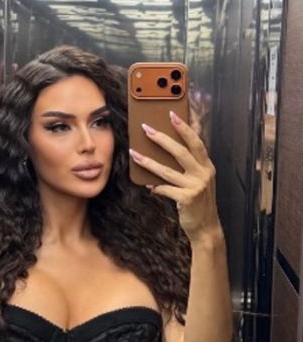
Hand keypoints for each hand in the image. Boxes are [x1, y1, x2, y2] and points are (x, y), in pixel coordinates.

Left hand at [129, 111, 221, 241]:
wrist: (206, 228)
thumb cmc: (198, 202)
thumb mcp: (197, 182)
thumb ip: (186, 167)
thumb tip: (163, 152)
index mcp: (207, 166)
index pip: (196, 142)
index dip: (185, 127)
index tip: (172, 114)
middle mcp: (204, 174)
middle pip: (181, 151)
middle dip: (162, 138)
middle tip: (146, 129)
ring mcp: (196, 186)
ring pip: (167, 170)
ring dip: (148, 162)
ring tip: (134, 154)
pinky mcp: (187, 199)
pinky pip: (165, 189)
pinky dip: (155, 186)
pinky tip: (146, 185)